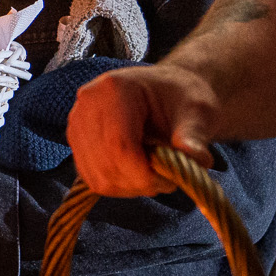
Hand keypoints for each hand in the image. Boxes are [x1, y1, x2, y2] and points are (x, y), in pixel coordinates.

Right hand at [67, 63, 217, 196]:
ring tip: (154, 174)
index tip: (171, 180)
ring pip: (98, 177)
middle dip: (139, 182)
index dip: (144, 174)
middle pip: (105, 164)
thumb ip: (194, 136)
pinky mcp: (77, 142)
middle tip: (167, 179)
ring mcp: (77, 124)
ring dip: (129, 186)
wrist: (168, 93)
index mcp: (114, 89)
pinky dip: (118, 185)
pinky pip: (93, 178)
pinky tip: (137, 172)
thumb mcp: (198, 112)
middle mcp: (87, 104)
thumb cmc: (183, 98)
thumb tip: (197, 159)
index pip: (118, 145)